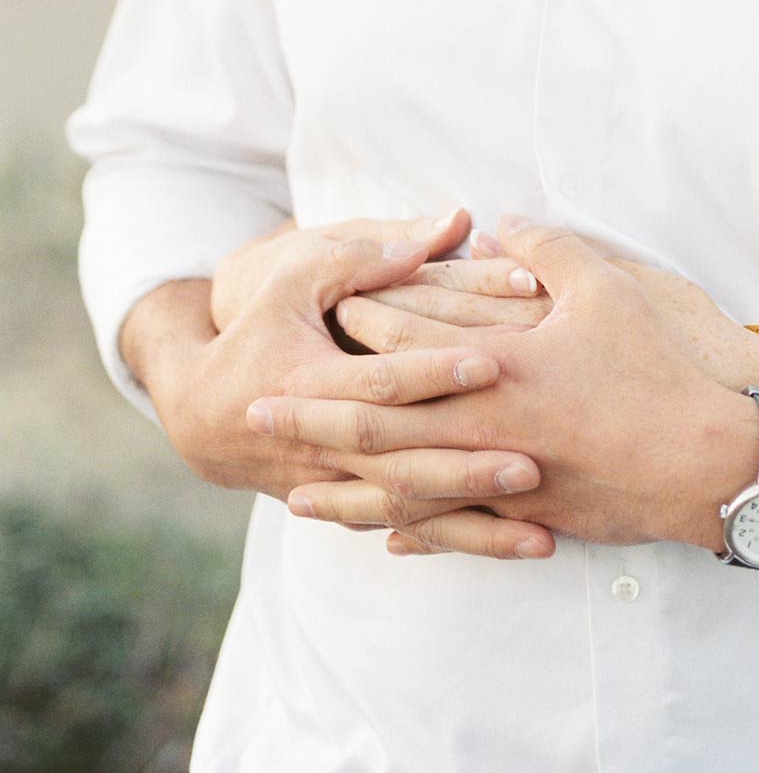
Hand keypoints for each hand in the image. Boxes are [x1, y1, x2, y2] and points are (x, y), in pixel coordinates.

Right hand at [143, 230, 536, 514]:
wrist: (201, 409)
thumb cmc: (261, 322)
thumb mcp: (297, 274)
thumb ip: (369, 253)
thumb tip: (452, 225)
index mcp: (308, 382)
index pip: (378, 381)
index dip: (433, 371)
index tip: (494, 361)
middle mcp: (322, 447)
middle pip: (401, 465)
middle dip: (467, 470)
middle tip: (533, 467)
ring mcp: (336, 486)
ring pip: (410, 513)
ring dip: (476, 528)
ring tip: (543, 537)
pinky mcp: (353, 505)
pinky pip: (411, 530)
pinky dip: (460, 543)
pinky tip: (515, 547)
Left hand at [252, 219, 757, 558]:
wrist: (700, 461)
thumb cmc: (654, 369)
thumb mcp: (605, 290)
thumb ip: (548, 249)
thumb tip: (503, 223)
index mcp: (494, 367)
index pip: (405, 347)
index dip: (358, 329)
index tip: (316, 316)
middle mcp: (483, 429)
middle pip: (380, 427)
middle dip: (316, 420)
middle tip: (259, 414)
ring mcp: (500, 481)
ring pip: (404, 492)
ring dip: (347, 492)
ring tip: (296, 495)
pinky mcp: (524, 516)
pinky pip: (452, 530)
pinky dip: (412, 530)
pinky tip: (383, 537)